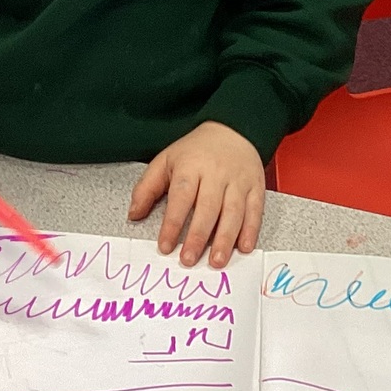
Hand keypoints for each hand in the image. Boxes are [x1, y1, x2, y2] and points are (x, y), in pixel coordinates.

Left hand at [127, 121, 265, 268]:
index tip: (165, 246)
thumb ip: (147, 188)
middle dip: (198, 236)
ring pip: (233, 212)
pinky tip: (243, 247)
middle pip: (208, 207)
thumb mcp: (166, 161)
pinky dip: (251, 230)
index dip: (173, 223)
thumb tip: (134, 214)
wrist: (233, 129)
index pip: (181, 197)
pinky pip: (255, 210)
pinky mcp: (256, 186)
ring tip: (216, 261)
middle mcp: (216, 173)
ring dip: (225, 239)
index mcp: (191, 166)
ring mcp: (238, 180)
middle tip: (189, 259)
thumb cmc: (195, 151)